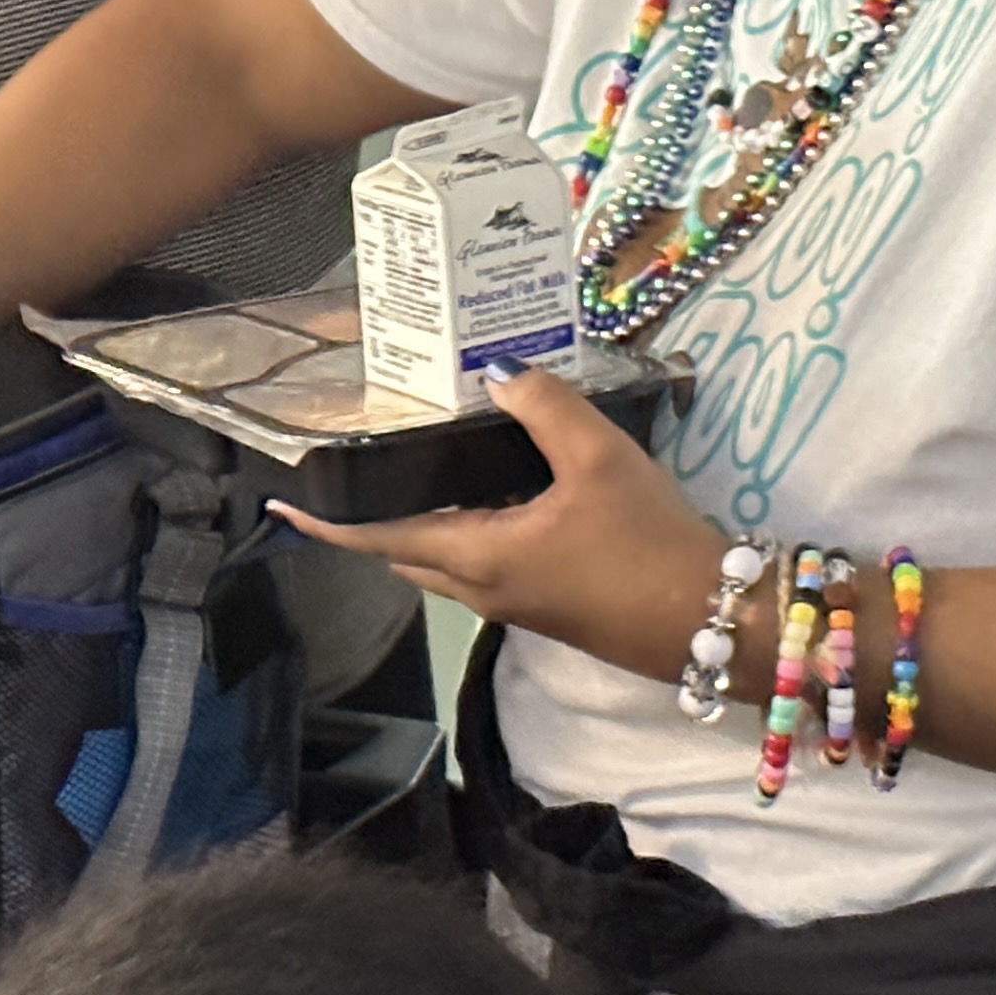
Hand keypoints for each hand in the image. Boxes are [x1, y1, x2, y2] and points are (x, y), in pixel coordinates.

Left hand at [276, 365, 728, 690]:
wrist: (711, 622)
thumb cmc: (645, 543)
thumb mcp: (599, 458)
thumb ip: (545, 406)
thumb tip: (497, 371)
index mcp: (476, 556)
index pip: (378, 538)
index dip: (329, 522)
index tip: (284, 507)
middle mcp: (482, 588)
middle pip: (406, 552)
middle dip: (377, 517)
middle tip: (369, 462)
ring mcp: (515, 603)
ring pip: (446, 562)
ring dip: (428, 524)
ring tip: (431, 463)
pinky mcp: (548, 605)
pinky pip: (485, 565)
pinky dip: (472, 531)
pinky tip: (507, 487)